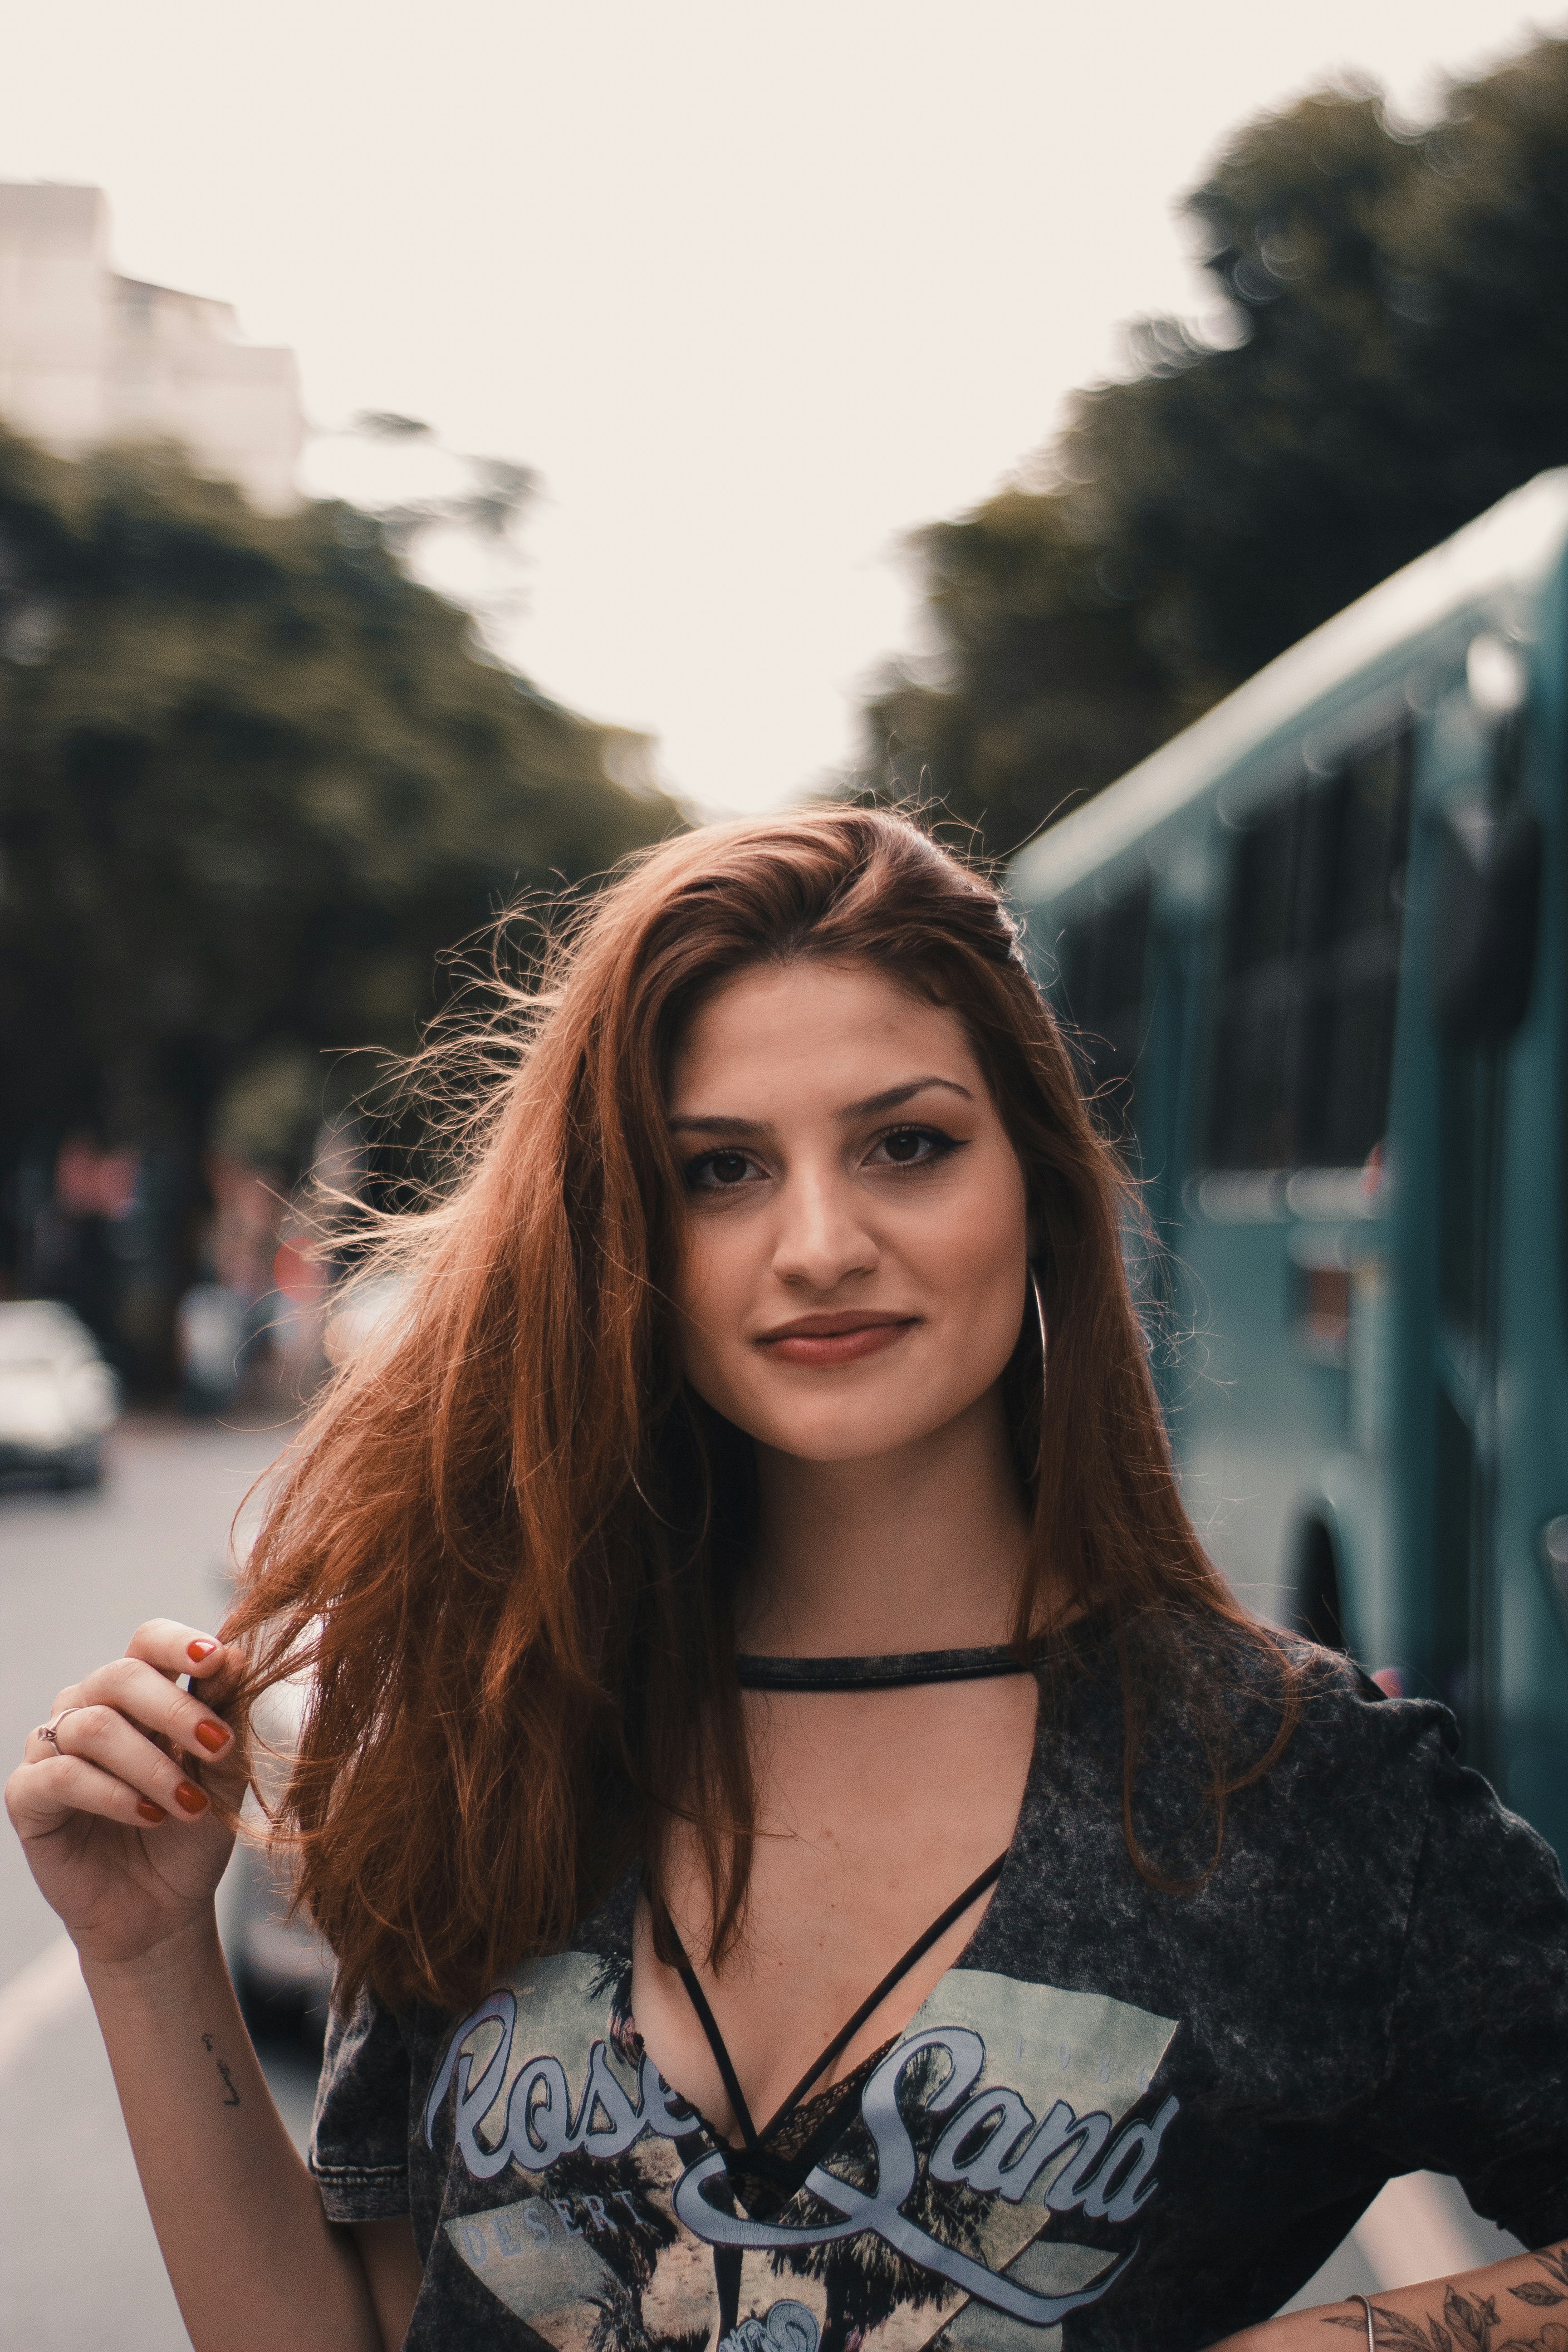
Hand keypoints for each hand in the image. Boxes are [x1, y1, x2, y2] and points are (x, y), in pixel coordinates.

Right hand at [4, 1619, 247, 1971]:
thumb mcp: (222, 1773)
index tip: (218, 1659)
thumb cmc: (193, 1832)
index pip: (148, 1641)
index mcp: (139, 1693)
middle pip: (121, 1675)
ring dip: (151, 1765)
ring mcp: (52, 1749)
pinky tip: (149, 1816)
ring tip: (189, 1806)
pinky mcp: (27, 1795)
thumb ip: (224, 1713)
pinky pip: (61, 1775)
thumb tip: (238, 1654)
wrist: (164, 1908)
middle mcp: (89, 1708)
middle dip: (174, 1710)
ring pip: (93, 1725)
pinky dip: (112, 1794)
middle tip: (216, 1746)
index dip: (180, 1643)